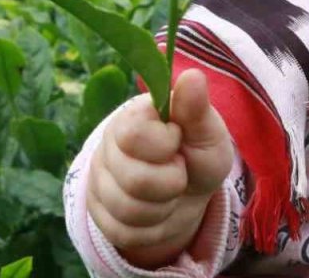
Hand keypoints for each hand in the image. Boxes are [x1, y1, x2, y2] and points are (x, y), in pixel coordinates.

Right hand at [86, 69, 234, 267]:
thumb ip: (196, 109)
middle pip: (133, 180)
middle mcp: (107, 148)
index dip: (165, 144)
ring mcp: (100, 183)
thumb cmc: (198, 155)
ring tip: (171, 192)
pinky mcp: (100, 216)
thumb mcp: (208, 133)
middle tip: (178, 169)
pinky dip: (152, 229)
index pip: (133, 135)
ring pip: (127, 211)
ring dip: (164, 208)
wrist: (189, 195)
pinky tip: (159, 211)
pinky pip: (124, 233)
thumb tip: (192, 76)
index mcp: (130, 119)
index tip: (178, 139)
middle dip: (171, 183)